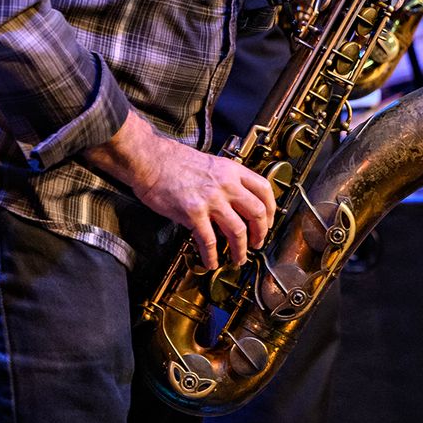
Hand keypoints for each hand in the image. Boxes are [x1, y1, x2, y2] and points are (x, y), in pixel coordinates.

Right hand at [86, 112, 275, 268]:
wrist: (151, 160)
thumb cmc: (176, 162)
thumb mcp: (211, 164)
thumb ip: (227, 181)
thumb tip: (237, 203)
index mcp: (232, 170)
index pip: (264, 190)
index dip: (271, 210)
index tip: (268, 223)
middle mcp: (226, 184)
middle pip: (257, 212)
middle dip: (260, 233)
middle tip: (257, 244)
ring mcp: (211, 199)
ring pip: (238, 230)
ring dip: (240, 250)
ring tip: (238, 259)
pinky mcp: (193, 213)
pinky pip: (209, 240)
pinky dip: (212, 255)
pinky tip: (211, 262)